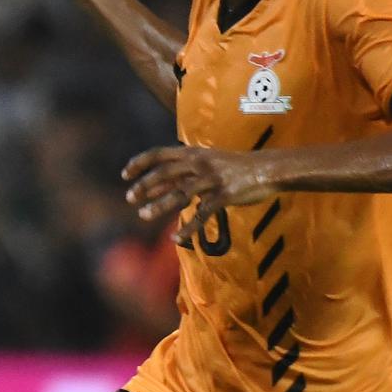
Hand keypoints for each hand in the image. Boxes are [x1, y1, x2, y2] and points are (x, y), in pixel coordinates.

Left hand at [122, 144, 283, 244]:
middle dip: (144, 186)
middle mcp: (199, 164)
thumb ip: (182, 172)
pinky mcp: (223, 196)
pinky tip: (176, 238)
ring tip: (144, 214)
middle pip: (165, 173)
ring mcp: (211, 180)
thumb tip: (155, 186)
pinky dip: (188, 227)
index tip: (125, 175)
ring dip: (159, 205)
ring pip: (180, 193)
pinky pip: (202, 214)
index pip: (159, 154)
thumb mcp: (206, 162)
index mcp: (193, 153)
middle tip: (130, 198)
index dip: (139, 163)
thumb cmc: (234, 166)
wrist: (267, 169)